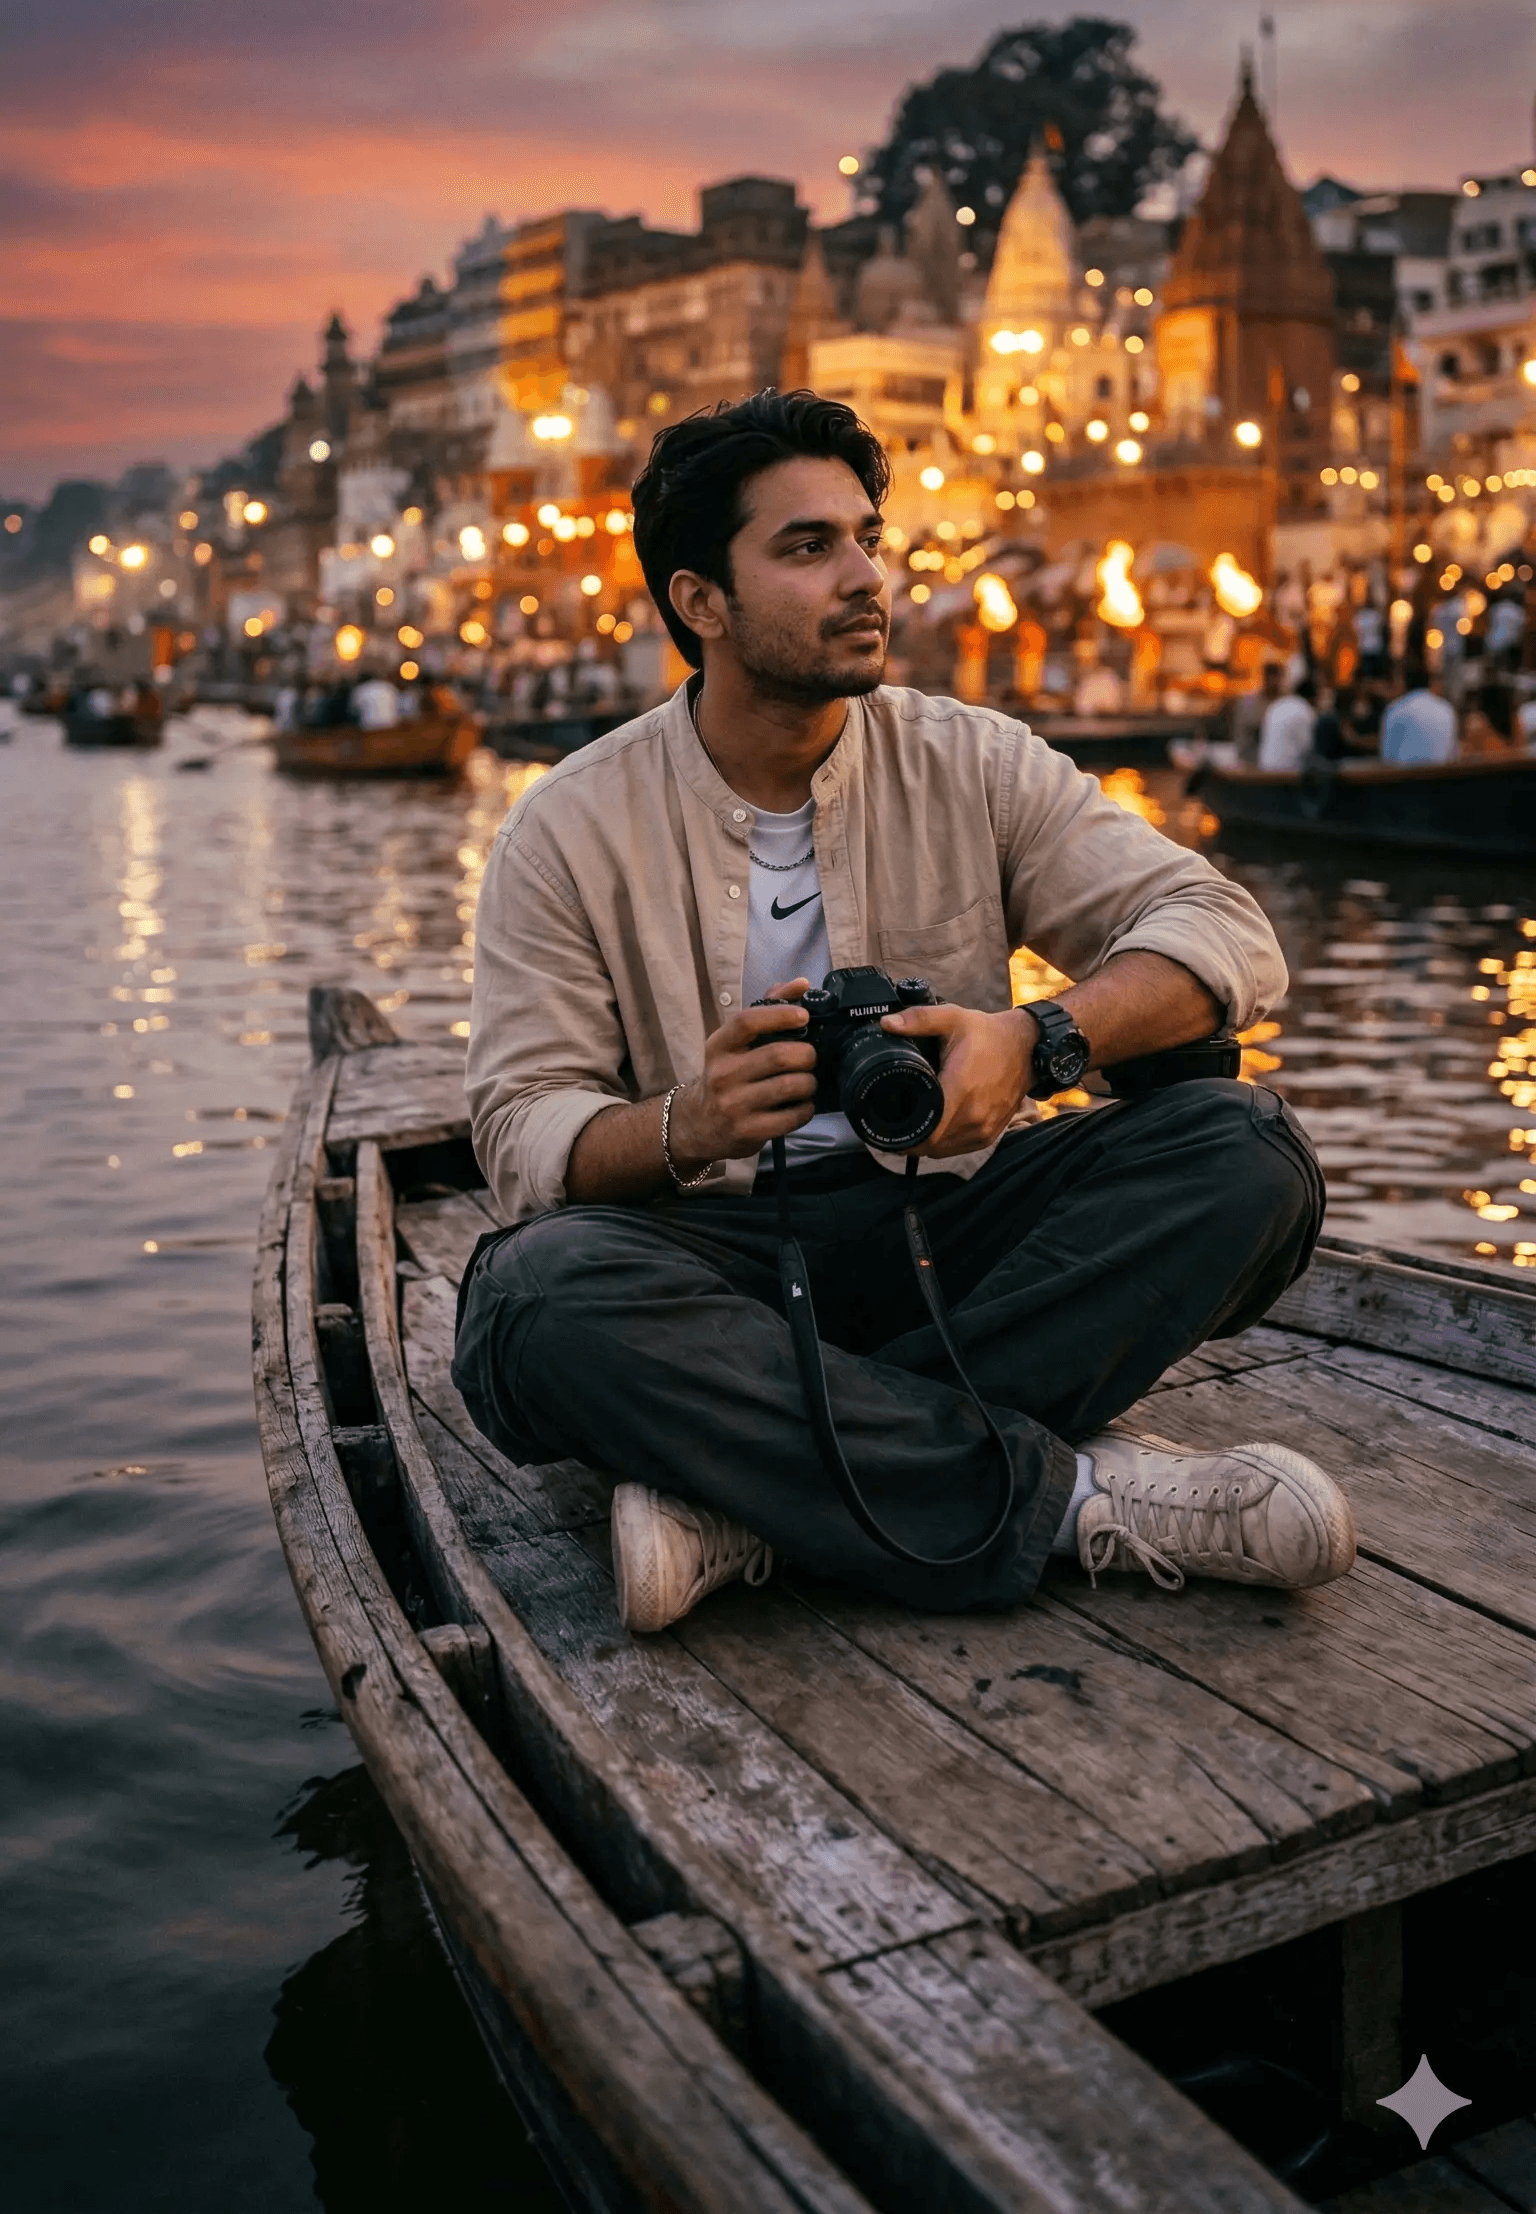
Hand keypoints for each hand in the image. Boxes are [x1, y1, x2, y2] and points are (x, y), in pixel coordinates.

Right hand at [669, 979, 815, 1166]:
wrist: (699, 1125)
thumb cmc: (726, 1076)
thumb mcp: (735, 1043)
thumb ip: (767, 1009)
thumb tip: (801, 984)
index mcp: (719, 1047)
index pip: (747, 1021)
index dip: (780, 1015)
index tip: (804, 1016)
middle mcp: (723, 1074)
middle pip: (778, 1056)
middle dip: (806, 1055)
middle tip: (810, 1058)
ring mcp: (734, 1105)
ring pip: (790, 1086)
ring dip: (809, 1083)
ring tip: (807, 1082)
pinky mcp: (748, 1131)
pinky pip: (791, 1117)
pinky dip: (806, 1109)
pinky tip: (802, 1105)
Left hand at [881, 1003, 1036, 1157]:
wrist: (1027, 1047)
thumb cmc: (988, 1034)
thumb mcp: (952, 1018)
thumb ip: (919, 1019)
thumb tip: (887, 1024)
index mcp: (960, 1089)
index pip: (926, 1131)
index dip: (903, 1134)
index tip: (887, 1125)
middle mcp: (974, 1114)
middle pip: (930, 1144)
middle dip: (909, 1137)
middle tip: (894, 1122)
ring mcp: (984, 1128)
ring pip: (943, 1150)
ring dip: (925, 1143)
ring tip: (912, 1125)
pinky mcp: (991, 1134)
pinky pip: (959, 1148)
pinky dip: (944, 1144)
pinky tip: (935, 1129)